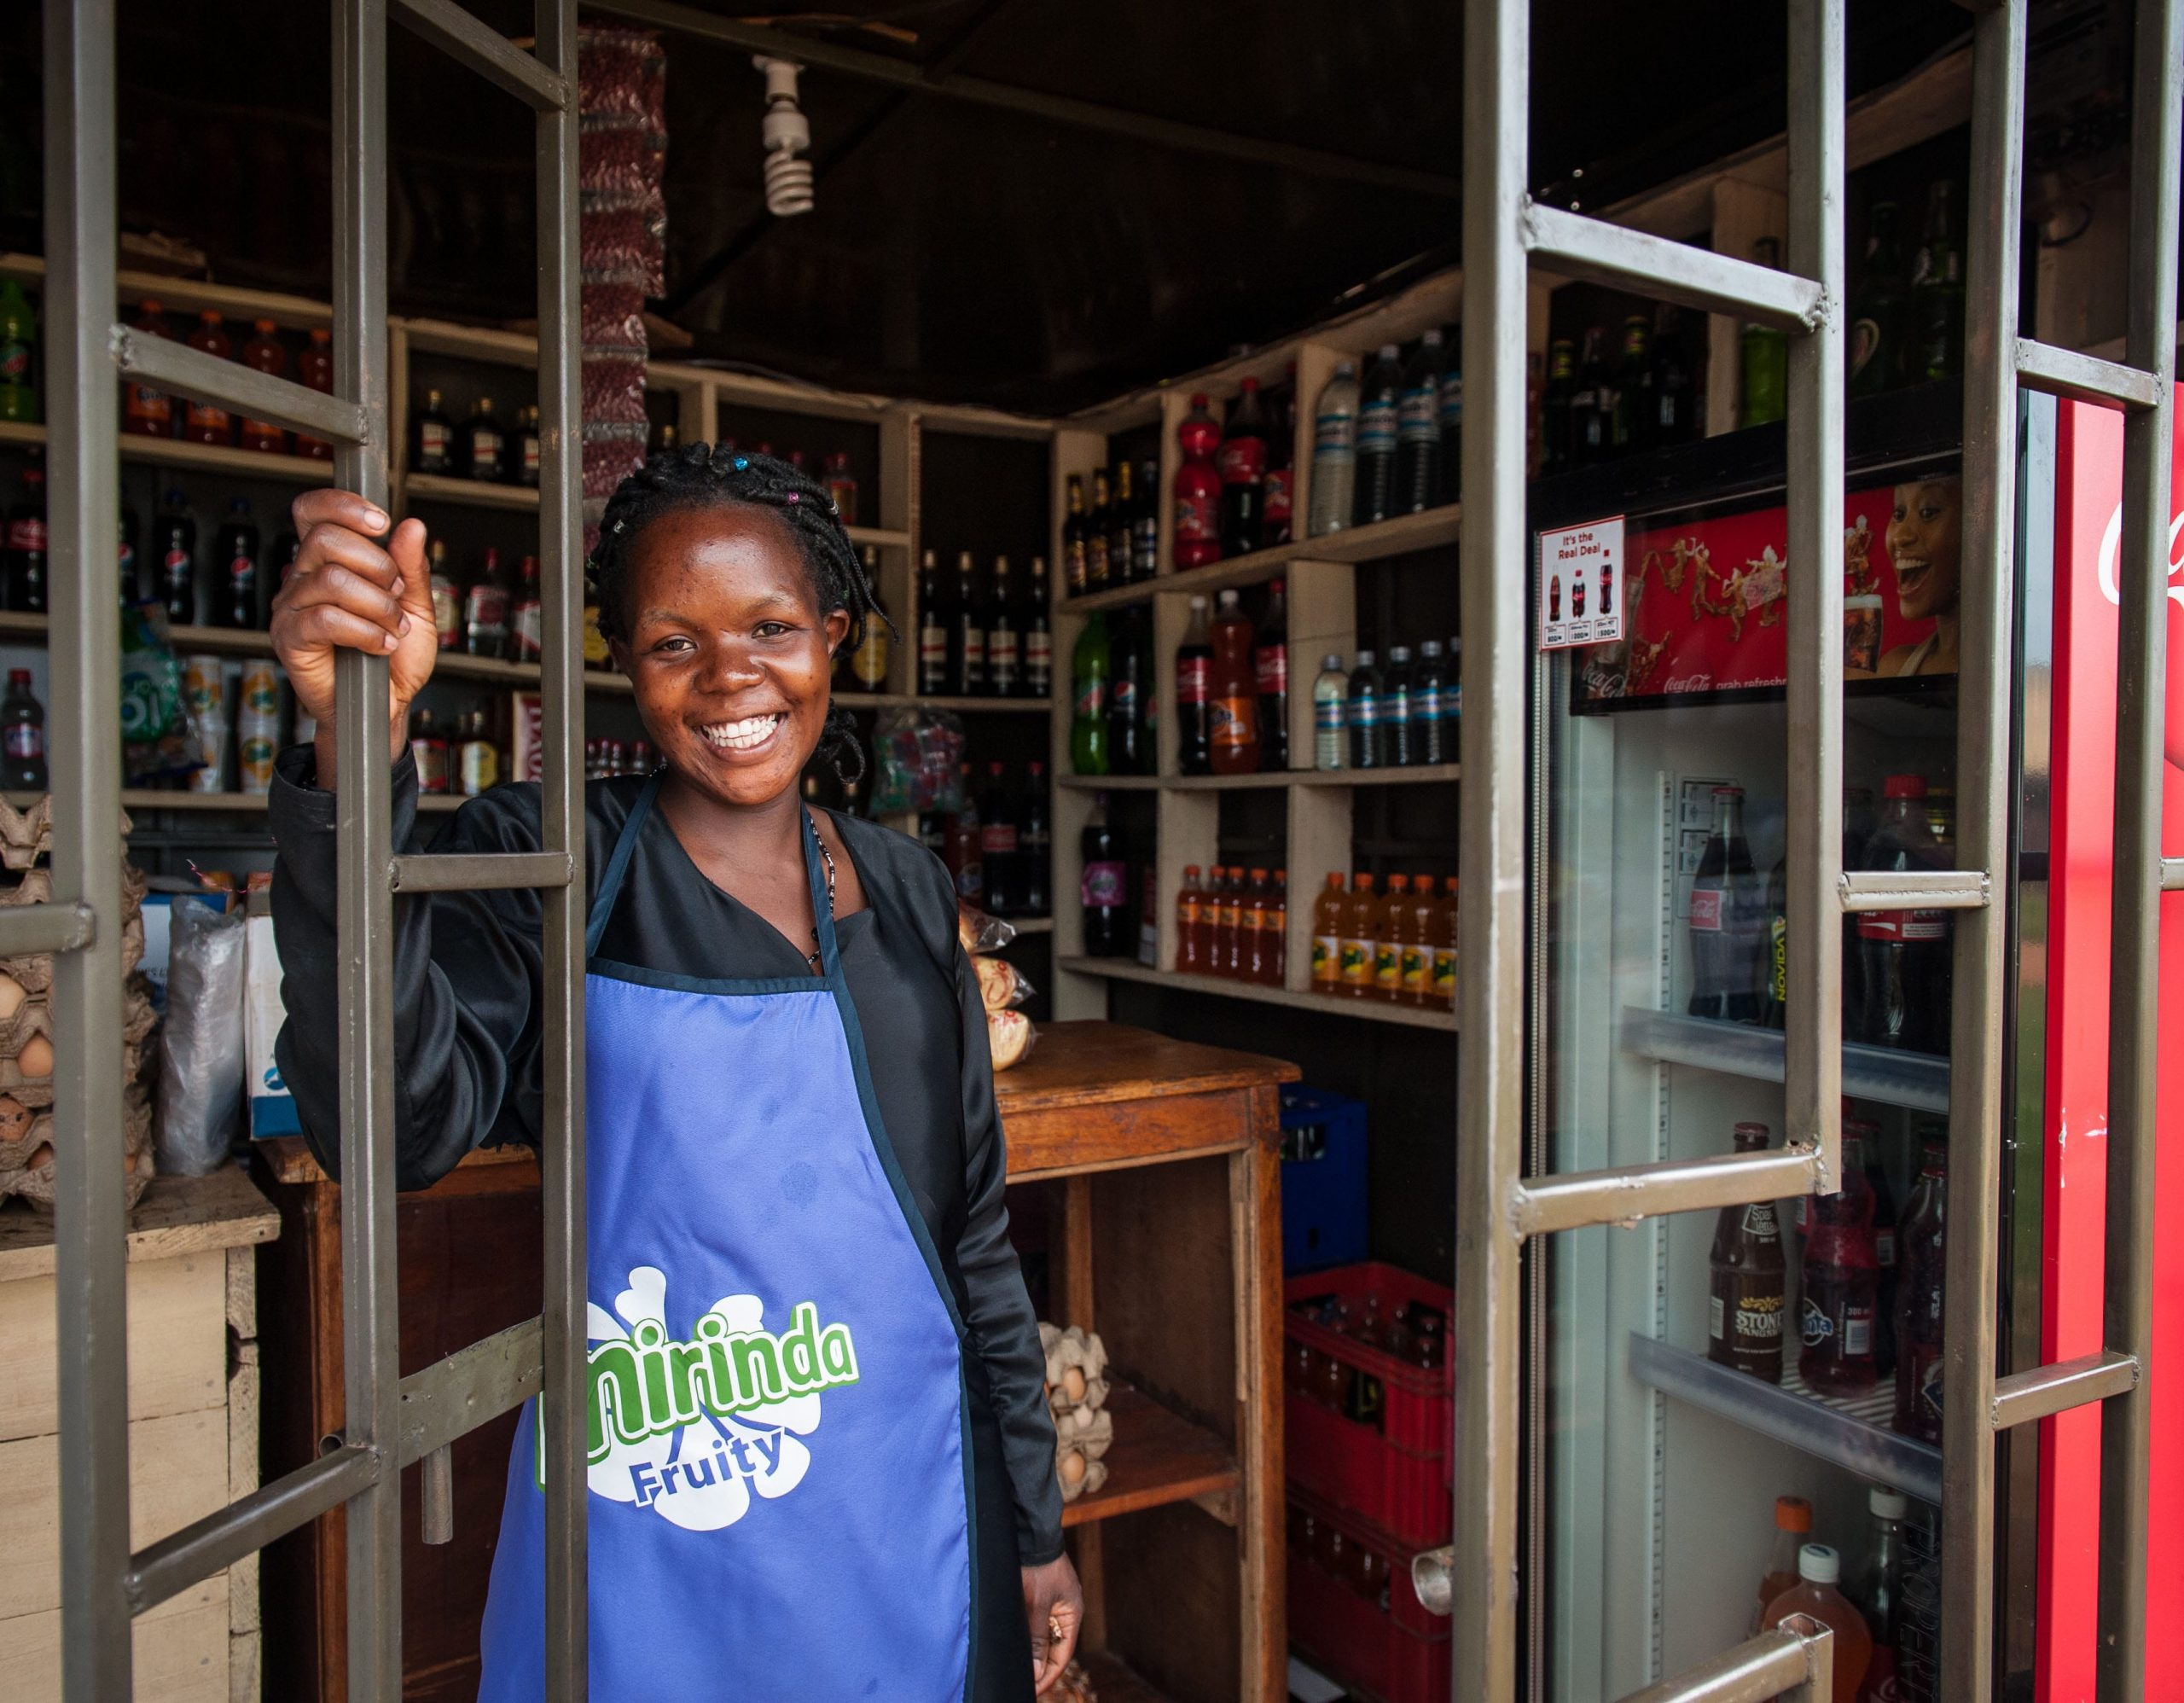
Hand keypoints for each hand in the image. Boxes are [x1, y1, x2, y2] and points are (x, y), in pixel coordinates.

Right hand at [268, 490, 437, 784]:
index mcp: (327, 561)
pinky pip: (325, 618)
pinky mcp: (289, 639)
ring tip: (393, 627)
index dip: (343, 506)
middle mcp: (302, 578)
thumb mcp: (416, 607)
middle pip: (324, 539)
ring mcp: (291, 608)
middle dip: (376, 564)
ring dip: (377, 604)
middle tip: (396, 593)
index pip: (313, 511)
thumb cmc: (395, 658)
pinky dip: (365, 631)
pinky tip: (381, 645)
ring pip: (331, 580)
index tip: (381, 523)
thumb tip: (411, 526)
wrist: (388, 707)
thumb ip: (412, 567)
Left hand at [1022, 1553, 1083, 1694]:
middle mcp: (1066, 1610)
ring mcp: (1053, 1602)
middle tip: (1021, 1684)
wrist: (1029, 1532)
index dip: (1047, 1676)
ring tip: (1017, 1670)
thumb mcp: (1036, 1604)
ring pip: (1043, 1637)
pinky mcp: (1040, 1595)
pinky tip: (1014, 1646)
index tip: (1031, 1691)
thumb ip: (1037, 1639)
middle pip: (1054, 1649)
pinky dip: (1027, 1637)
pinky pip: (1035, 1624)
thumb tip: (1036, 1671)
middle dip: (1039, 1667)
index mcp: (1072, 1613)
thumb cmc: (1036, 1566)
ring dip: (1032, 1653)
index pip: (1062, 1656)